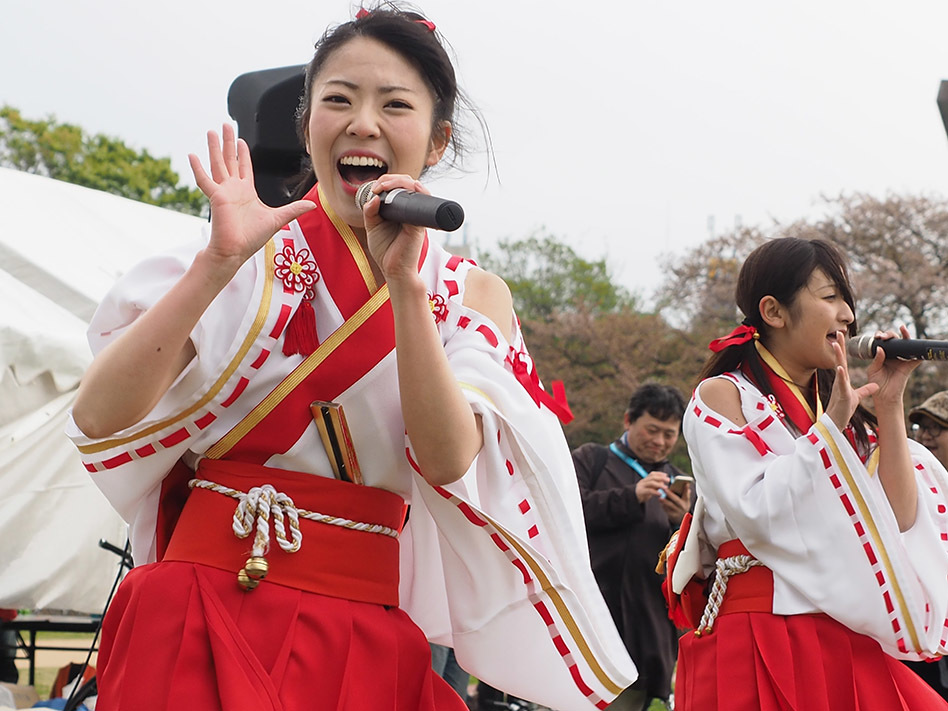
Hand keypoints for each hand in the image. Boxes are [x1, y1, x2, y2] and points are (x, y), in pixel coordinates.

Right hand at [188, 125, 314, 272]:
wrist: (236, 250)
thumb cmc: (252, 238)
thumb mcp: (278, 219)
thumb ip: (294, 210)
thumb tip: (312, 205)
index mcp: (246, 192)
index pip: (244, 167)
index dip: (242, 154)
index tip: (240, 141)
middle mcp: (233, 189)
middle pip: (229, 160)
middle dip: (228, 143)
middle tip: (225, 126)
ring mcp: (223, 192)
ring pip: (218, 164)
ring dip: (214, 148)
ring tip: (211, 131)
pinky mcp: (216, 197)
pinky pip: (204, 180)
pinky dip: (198, 168)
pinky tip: (192, 155)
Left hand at [359, 174, 427, 284]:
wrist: (395, 271)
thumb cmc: (386, 251)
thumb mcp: (373, 228)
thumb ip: (370, 212)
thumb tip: (373, 197)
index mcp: (399, 210)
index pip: (397, 186)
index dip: (387, 181)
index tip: (374, 188)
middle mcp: (410, 210)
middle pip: (407, 183)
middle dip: (392, 179)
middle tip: (379, 187)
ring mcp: (416, 216)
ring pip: (416, 188)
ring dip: (402, 181)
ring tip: (385, 186)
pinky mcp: (420, 223)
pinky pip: (424, 202)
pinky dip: (420, 191)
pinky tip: (412, 187)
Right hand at [635, 471, 670, 502]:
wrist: (632, 499)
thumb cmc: (642, 494)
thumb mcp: (649, 488)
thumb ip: (655, 486)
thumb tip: (663, 483)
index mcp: (645, 480)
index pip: (652, 474)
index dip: (659, 473)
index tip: (666, 475)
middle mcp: (643, 481)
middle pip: (652, 477)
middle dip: (661, 478)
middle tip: (668, 480)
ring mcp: (641, 486)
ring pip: (651, 483)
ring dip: (660, 484)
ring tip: (666, 488)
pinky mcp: (640, 492)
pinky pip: (649, 490)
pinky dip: (655, 492)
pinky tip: (660, 494)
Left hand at [662, 484, 690, 525]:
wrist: (681, 519)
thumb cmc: (682, 507)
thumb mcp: (686, 502)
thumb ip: (686, 494)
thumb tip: (686, 485)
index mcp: (686, 502)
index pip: (687, 494)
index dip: (686, 489)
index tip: (685, 483)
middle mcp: (682, 507)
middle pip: (676, 500)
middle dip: (670, 494)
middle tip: (665, 489)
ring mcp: (677, 511)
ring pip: (671, 505)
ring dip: (665, 501)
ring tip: (660, 498)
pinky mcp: (672, 515)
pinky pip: (667, 510)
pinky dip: (663, 506)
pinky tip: (660, 503)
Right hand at [825, 330, 879, 429]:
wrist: (835, 422)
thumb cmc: (843, 409)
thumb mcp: (857, 397)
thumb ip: (866, 390)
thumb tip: (875, 385)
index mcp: (842, 379)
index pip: (843, 360)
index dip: (843, 348)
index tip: (843, 336)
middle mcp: (839, 380)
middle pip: (839, 360)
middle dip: (839, 346)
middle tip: (838, 333)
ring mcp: (838, 386)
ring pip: (838, 368)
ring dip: (837, 357)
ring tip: (836, 345)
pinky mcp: (840, 394)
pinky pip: (840, 383)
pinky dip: (840, 375)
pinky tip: (840, 368)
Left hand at [866, 326, 921, 408]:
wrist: (883, 396)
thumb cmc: (876, 383)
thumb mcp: (873, 369)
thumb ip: (877, 359)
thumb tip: (880, 348)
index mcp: (882, 354)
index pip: (883, 341)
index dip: (881, 335)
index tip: (876, 336)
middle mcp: (893, 355)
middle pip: (894, 340)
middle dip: (890, 334)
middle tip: (883, 336)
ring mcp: (902, 359)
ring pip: (906, 344)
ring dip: (905, 335)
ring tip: (901, 330)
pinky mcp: (910, 365)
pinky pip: (916, 356)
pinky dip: (917, 349)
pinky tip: (913, 342)